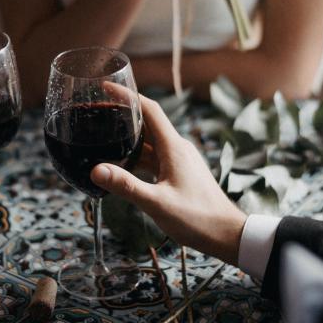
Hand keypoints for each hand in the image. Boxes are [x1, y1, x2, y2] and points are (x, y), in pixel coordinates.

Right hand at [91, 95, 245, 264]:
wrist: (226, 234)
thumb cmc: (197, 218)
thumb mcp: (157, 203)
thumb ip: (127, 186)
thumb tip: (95, 170)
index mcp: (174, 147)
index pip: (150, 109)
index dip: (128, 96)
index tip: (106, 87)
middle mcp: (177, 148)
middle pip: (147, 123)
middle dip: (123, 115)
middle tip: (96, 113)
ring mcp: (179, 160)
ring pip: (149, 142)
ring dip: (128, 138)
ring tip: (102, 136)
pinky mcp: (179, 173)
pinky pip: (154, 157)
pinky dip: (136, 157)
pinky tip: (121, 166)